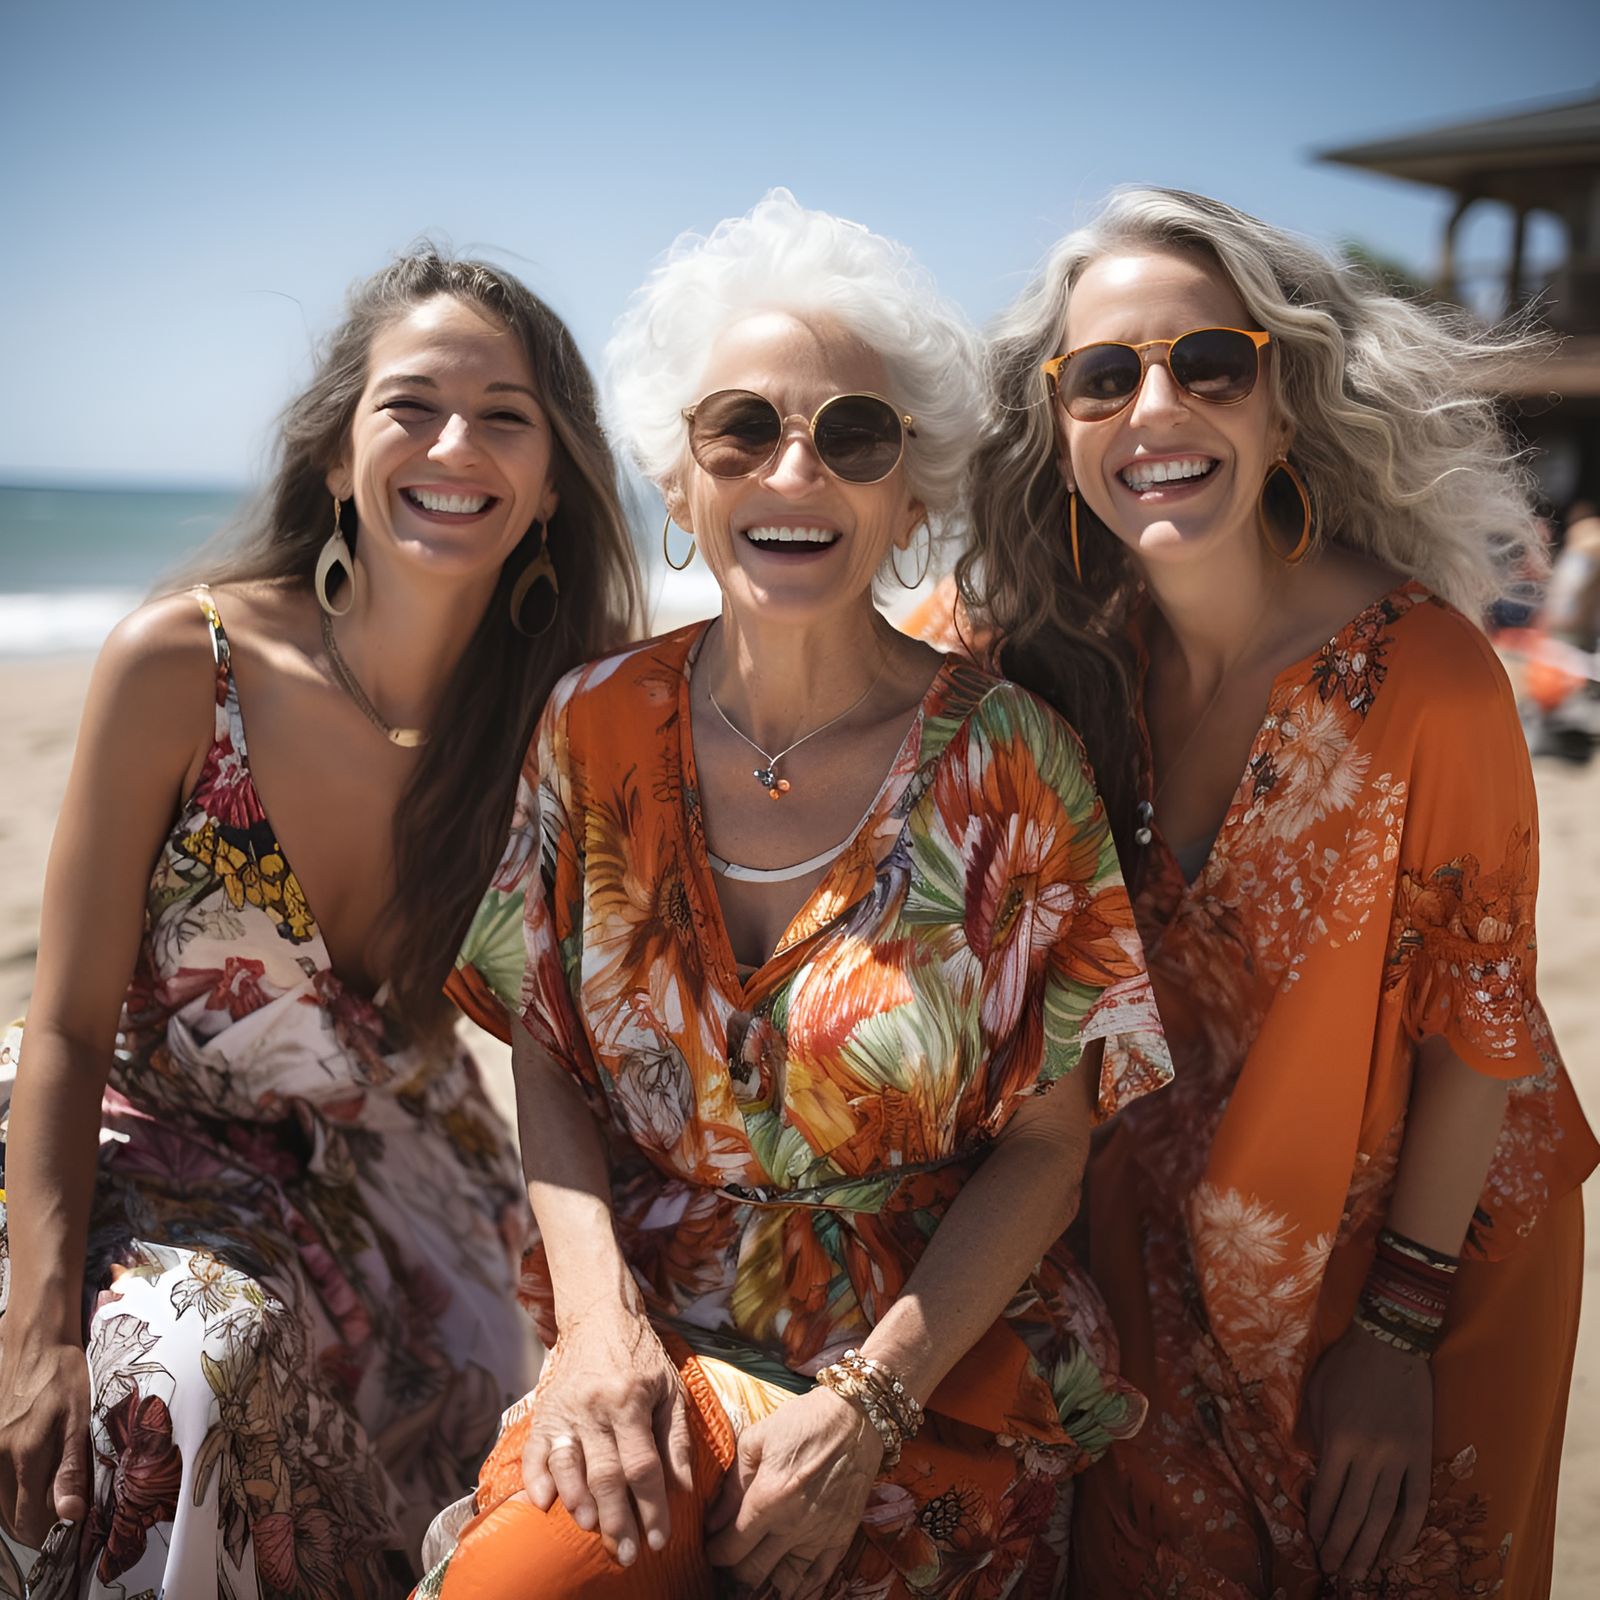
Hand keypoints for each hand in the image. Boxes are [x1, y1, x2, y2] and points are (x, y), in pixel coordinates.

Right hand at [0, 1326, 90, 1547]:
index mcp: (26, 1454)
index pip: (30, 1519)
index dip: (52, 1531)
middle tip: (62, 1516)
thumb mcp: (80, 1419)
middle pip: (10, 1519)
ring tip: (46, 1503)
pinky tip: (25, 1487)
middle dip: (36, 1526)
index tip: (71, 1527)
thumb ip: (72, 1469)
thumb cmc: (64, 1377)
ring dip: (19, 1513)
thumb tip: (70, 1513)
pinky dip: (7, 1496)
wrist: (36, 1345)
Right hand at [521, 1309, 694, 1567]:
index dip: (652, 1508)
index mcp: (632, 1401)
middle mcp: (596, 1408)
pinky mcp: (544, 1411)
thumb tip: (681, 1487)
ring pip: (569, 1466)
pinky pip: (535, 1451)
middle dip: (617, 1520)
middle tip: (626, 1554)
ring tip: (591, 1530)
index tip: (659, 1540)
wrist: (600, 1315)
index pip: (643, 1466)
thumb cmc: (642, 1355)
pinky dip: (536, 1479)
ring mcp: (566, 1410)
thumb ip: (676, 1438)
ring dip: (579, 1503)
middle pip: (606, 1475)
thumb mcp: (672, 1388)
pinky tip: (544, 1504)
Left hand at [706, 1387, 882, 1599]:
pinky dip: (801, 1589)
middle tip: (729, 1562)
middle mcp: (793, 1524)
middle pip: (752, 1572)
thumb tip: (713, 1520)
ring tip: (755, 1574)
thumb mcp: (757, 1439)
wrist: (855, 1417)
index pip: (731, 1547)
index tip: (711, 1548)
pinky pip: (819, 1579)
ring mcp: (820, 1535)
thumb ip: (733, 1483)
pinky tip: (788, 1587)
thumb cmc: (802, 1422)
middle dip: (734, 1572)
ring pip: (784, 1582)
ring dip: (765, 1584)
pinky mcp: (842, 1537)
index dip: (715, 1553)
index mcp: (769, 1497)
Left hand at [1304, 1322, 1431, 1582]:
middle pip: (1354, 1513)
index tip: (1315, 1542)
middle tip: (1335, 1570)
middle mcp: (1369, 1454)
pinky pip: (1417, 1502)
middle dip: (1342, 1546)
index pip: (1327, 1494)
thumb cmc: (1345, 1366)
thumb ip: (1315, 1435)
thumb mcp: (1316, 1396)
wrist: (1390, 1343)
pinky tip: (1396, 1553)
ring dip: (1370, 1548)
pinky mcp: (1422, 1456)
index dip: (1320, 1522)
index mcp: (1338, 1439)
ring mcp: (1399, 1458)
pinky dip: (1407, 1532)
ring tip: (1360, 1572)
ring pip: (1384, 1515)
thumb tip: (1316, 1472)